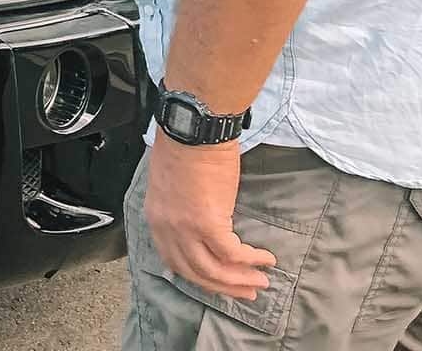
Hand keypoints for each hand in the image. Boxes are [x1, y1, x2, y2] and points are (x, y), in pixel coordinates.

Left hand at [144, 138, 276, 301]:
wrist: (192, 131)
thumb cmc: (184, 149)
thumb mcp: (171, 186)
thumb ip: (180, 210)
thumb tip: (199, 225)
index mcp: (156, 220)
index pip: (175, 261)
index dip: (200, 276)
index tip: (220, 283)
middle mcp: (166, 229)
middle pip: (195, 272)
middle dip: (224, 286)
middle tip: (247, 291)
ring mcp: (185, 229)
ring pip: (213, 270)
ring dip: (240, 279)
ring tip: (260, 281)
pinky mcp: (207, 223)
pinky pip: (231, 254)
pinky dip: (250, 259)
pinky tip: (265, 259)